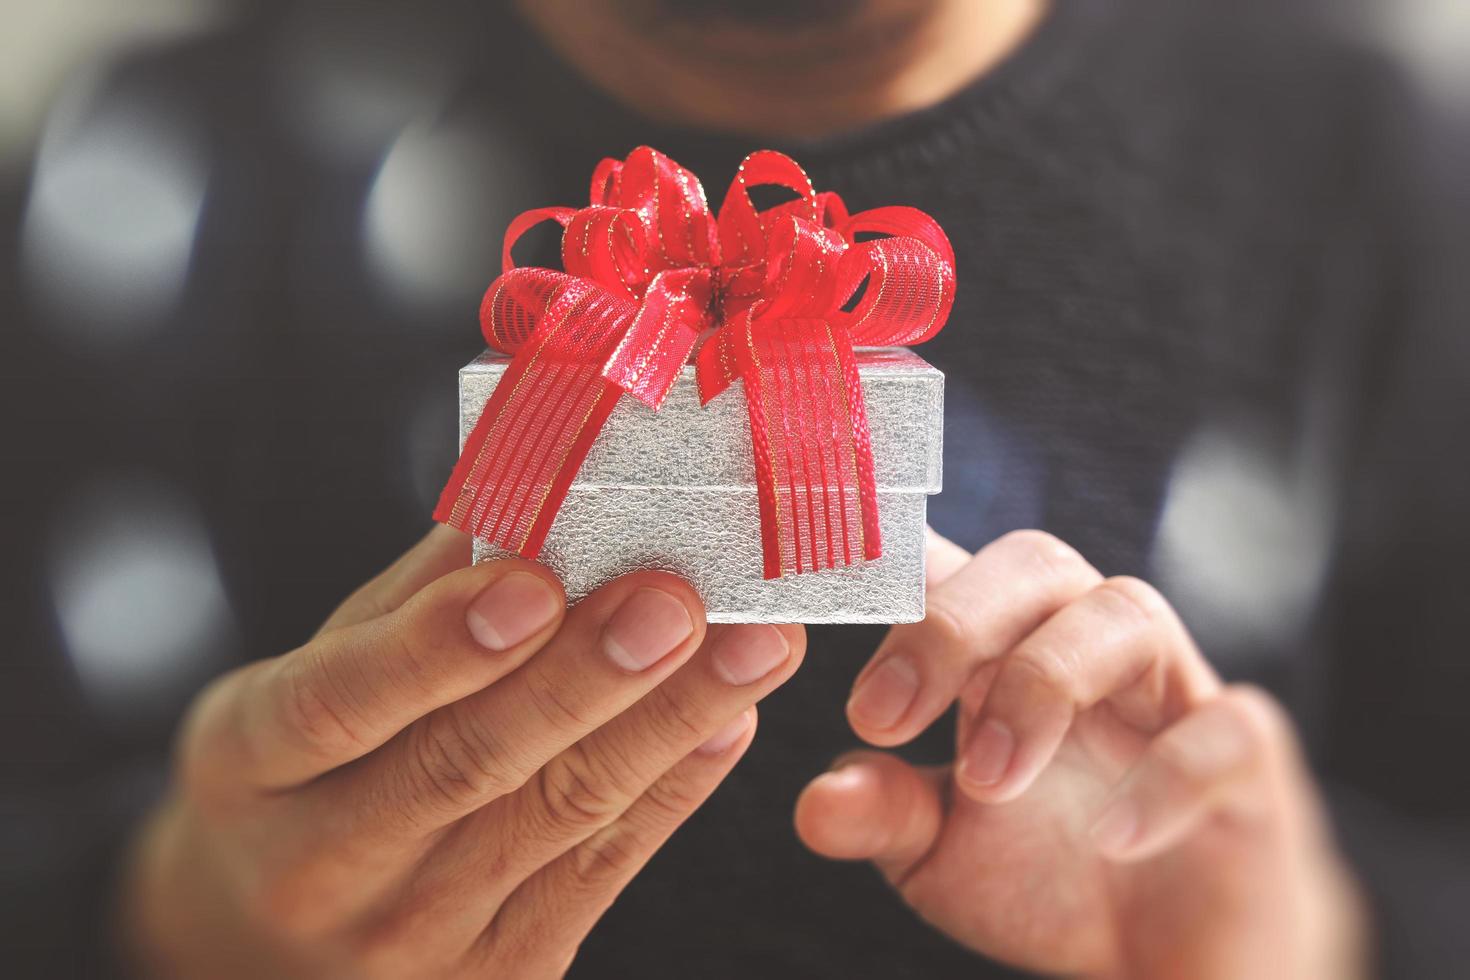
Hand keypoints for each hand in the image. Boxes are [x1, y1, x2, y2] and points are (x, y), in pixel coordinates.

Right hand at [120, 527, 804, 978]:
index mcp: (251, 766)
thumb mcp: (315, 675)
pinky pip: (602, 874)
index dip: (436, 645)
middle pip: (468, 764)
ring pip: (558, 816)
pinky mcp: (501, 974)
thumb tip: (530, 490)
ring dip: (668, 722)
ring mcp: (412, 939)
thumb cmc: (305, 774)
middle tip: (677, 600)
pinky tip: (729, 720)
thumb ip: (414, 598)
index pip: (337, 704)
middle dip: (588, 676)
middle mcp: (321, 867)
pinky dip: (674, 789)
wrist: (276, 942)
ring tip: (749, 645)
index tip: (535, 582)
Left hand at [795, 530, 1366, 978]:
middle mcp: (1086, 650)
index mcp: (1003, 653)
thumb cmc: (1051, 876)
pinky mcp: (1250, 762)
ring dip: (1044, 684)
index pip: (948, 564)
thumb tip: (814, 801)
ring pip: (1125, 613)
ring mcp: (1175, 695)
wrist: (1169, 960)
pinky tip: (1110, 839)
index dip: (883, 552)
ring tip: (988, 781)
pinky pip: (1226, 730)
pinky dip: (1166, 778)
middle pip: (1036, 561)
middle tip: (884, 717)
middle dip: (953, 623)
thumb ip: (884, 812)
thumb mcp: (940, 854)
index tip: (798, 594)